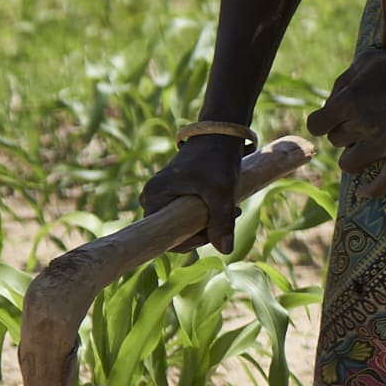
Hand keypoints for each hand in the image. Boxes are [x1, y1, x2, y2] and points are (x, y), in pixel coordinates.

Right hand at [138, 130, 249, 254]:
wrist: (221, 134)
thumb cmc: (216, 159)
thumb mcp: (221, 190)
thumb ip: (221, 221)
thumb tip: (225, 251)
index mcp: (153, 197)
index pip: (165, 236)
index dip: (191, 241)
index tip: (216, 231)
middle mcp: (152, 198)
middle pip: (176, 231)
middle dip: (206, 229)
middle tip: (232, 214)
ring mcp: (164, 197)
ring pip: (186, 224)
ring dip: (211, 222)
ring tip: (234, 208)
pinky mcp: (176, 195)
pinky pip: (190, 215)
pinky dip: (210, 214)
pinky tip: (228, 205)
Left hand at [308, 42, 385, 185]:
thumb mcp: (367, 60)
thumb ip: (343, 81)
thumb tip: (332, 101)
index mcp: (349, 102)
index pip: (317, 125)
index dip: (322, 121)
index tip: (333, 117)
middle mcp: (361, 125)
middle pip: (336, 141)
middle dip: (344, 131)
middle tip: (361, 121)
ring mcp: (383, 143)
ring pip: (349, 164)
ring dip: (352, 156)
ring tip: (362, 149)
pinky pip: (385, 181)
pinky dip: (373, 190)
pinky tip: (364, 194)